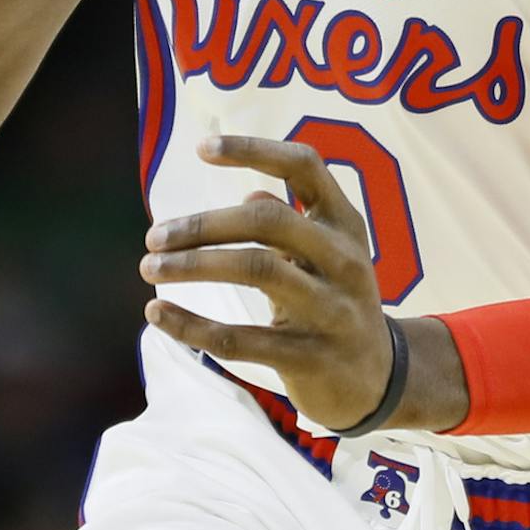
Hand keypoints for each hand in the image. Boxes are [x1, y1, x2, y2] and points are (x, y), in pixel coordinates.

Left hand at [139, 135, 395, 432]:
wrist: (380, 381)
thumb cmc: (336, 303)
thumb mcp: (327, 257)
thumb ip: (291, 225)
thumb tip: (251, 191)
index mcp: (345, 224)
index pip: (304, 166)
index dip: (254, 150)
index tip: (202, 148)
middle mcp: (344, 259)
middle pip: (269, 220)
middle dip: (204, 224)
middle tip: (154, 236)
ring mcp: (332, 310)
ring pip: (256, 270)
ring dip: (192, 266)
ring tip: (149, 267)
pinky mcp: (312, 358)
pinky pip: (241, 340)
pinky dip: (192, 326)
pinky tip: (157, 314)